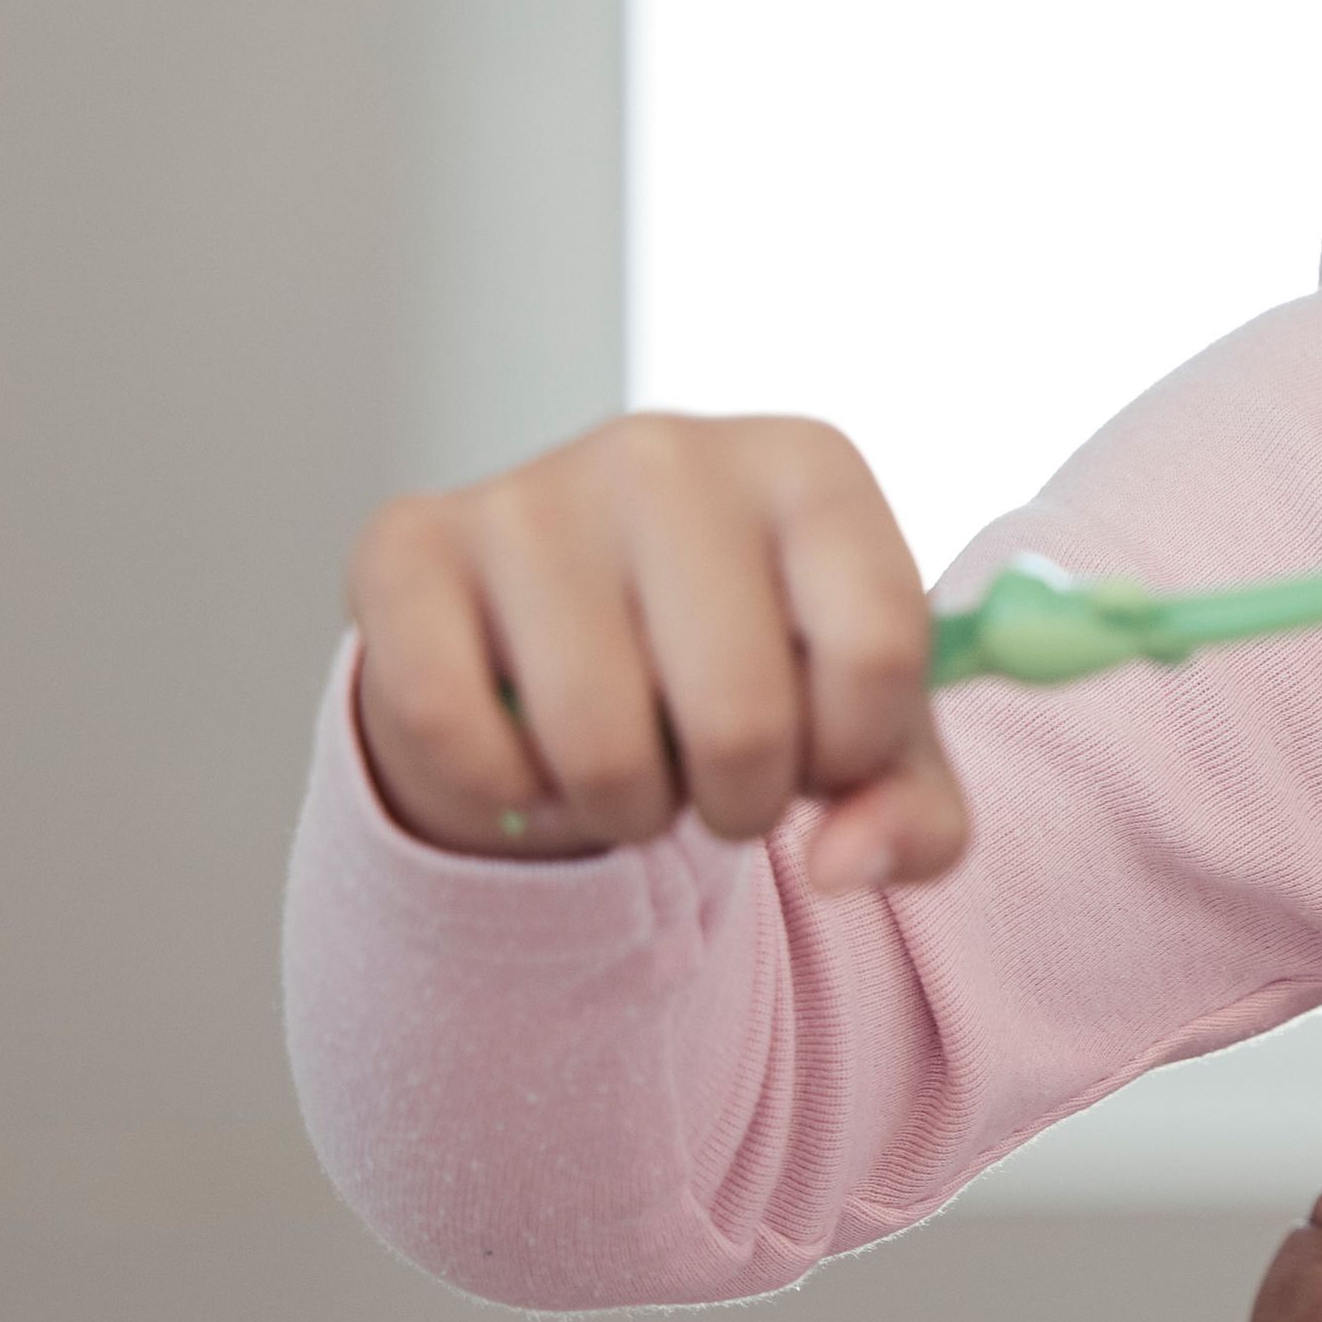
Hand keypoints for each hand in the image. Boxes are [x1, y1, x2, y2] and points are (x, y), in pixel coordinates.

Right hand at [345, 411, 964, 888]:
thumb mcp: (860, 735)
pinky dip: (505, 794)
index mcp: (811, 467)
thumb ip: (914, 814)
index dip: (853, 752)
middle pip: (744, 719)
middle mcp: (671, 454)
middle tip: (714, 775)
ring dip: (625, 809)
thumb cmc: (741, 672)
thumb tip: (847, 867)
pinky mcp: (407, 547)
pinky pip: (462, 738)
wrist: (555, 637)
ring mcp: (532, 494)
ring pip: (600, 749)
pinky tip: (527, 749)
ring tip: (631, 763)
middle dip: (739, 801)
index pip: (880, 651)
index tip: (822, 749)